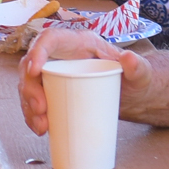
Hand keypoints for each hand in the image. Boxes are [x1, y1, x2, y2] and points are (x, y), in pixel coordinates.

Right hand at [18, 27, 149, 135]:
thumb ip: (138, 66)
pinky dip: (33, 116)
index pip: (50, 39)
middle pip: (32, 65)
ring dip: (29, 106)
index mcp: (78, 43)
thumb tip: (128, 58)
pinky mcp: (53, 93)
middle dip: (30, 88)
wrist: (133, 96)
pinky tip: (40, 128)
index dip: (37, 51)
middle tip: (40, 109)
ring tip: (42, 125)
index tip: (34, 71)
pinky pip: (34, 102)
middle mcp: (61, 56)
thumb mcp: (140, 73)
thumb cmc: (134, 80)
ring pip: (29, 86)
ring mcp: (55, 75)